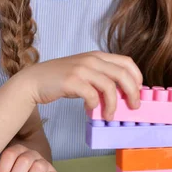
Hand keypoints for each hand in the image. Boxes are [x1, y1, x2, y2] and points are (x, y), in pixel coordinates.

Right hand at [18, 51, 142, 120]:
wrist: (34, 80)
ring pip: (109, 87)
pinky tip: (89, 110)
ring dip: (113, 105)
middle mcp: (91, 59)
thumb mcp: (84, 71)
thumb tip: (123, 93)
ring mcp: (81, 69)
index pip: (127, 62)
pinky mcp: (71, 81)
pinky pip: (92, 96)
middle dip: (132, 93)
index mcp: (97, 56)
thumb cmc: (61, 79)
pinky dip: (94, 106)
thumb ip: (102, 76)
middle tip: (133, 107)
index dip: (137, 78)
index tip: (136, 92)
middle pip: (123, 75)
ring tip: (109, 115)